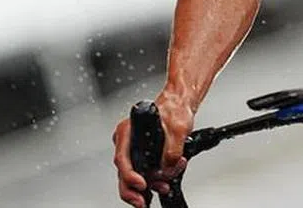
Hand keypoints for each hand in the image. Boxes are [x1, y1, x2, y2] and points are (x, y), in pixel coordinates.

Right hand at [111, 91, 193, 205]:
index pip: (123, 158)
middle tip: (142, 202)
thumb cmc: (174, 109)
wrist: (179, 105)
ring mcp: (134, 149)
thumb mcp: (178, 127)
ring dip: (149, 185)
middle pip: (124, 172)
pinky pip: (144, 172)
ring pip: (135, 175)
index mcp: (128, 131)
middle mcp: (128, 141)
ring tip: (163, 186)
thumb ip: (172, 149)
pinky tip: (162, 183)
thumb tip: (168, 166)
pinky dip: (153, 180)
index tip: (141, 184)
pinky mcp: (144, 155)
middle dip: (133, 190)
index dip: (130, 175)